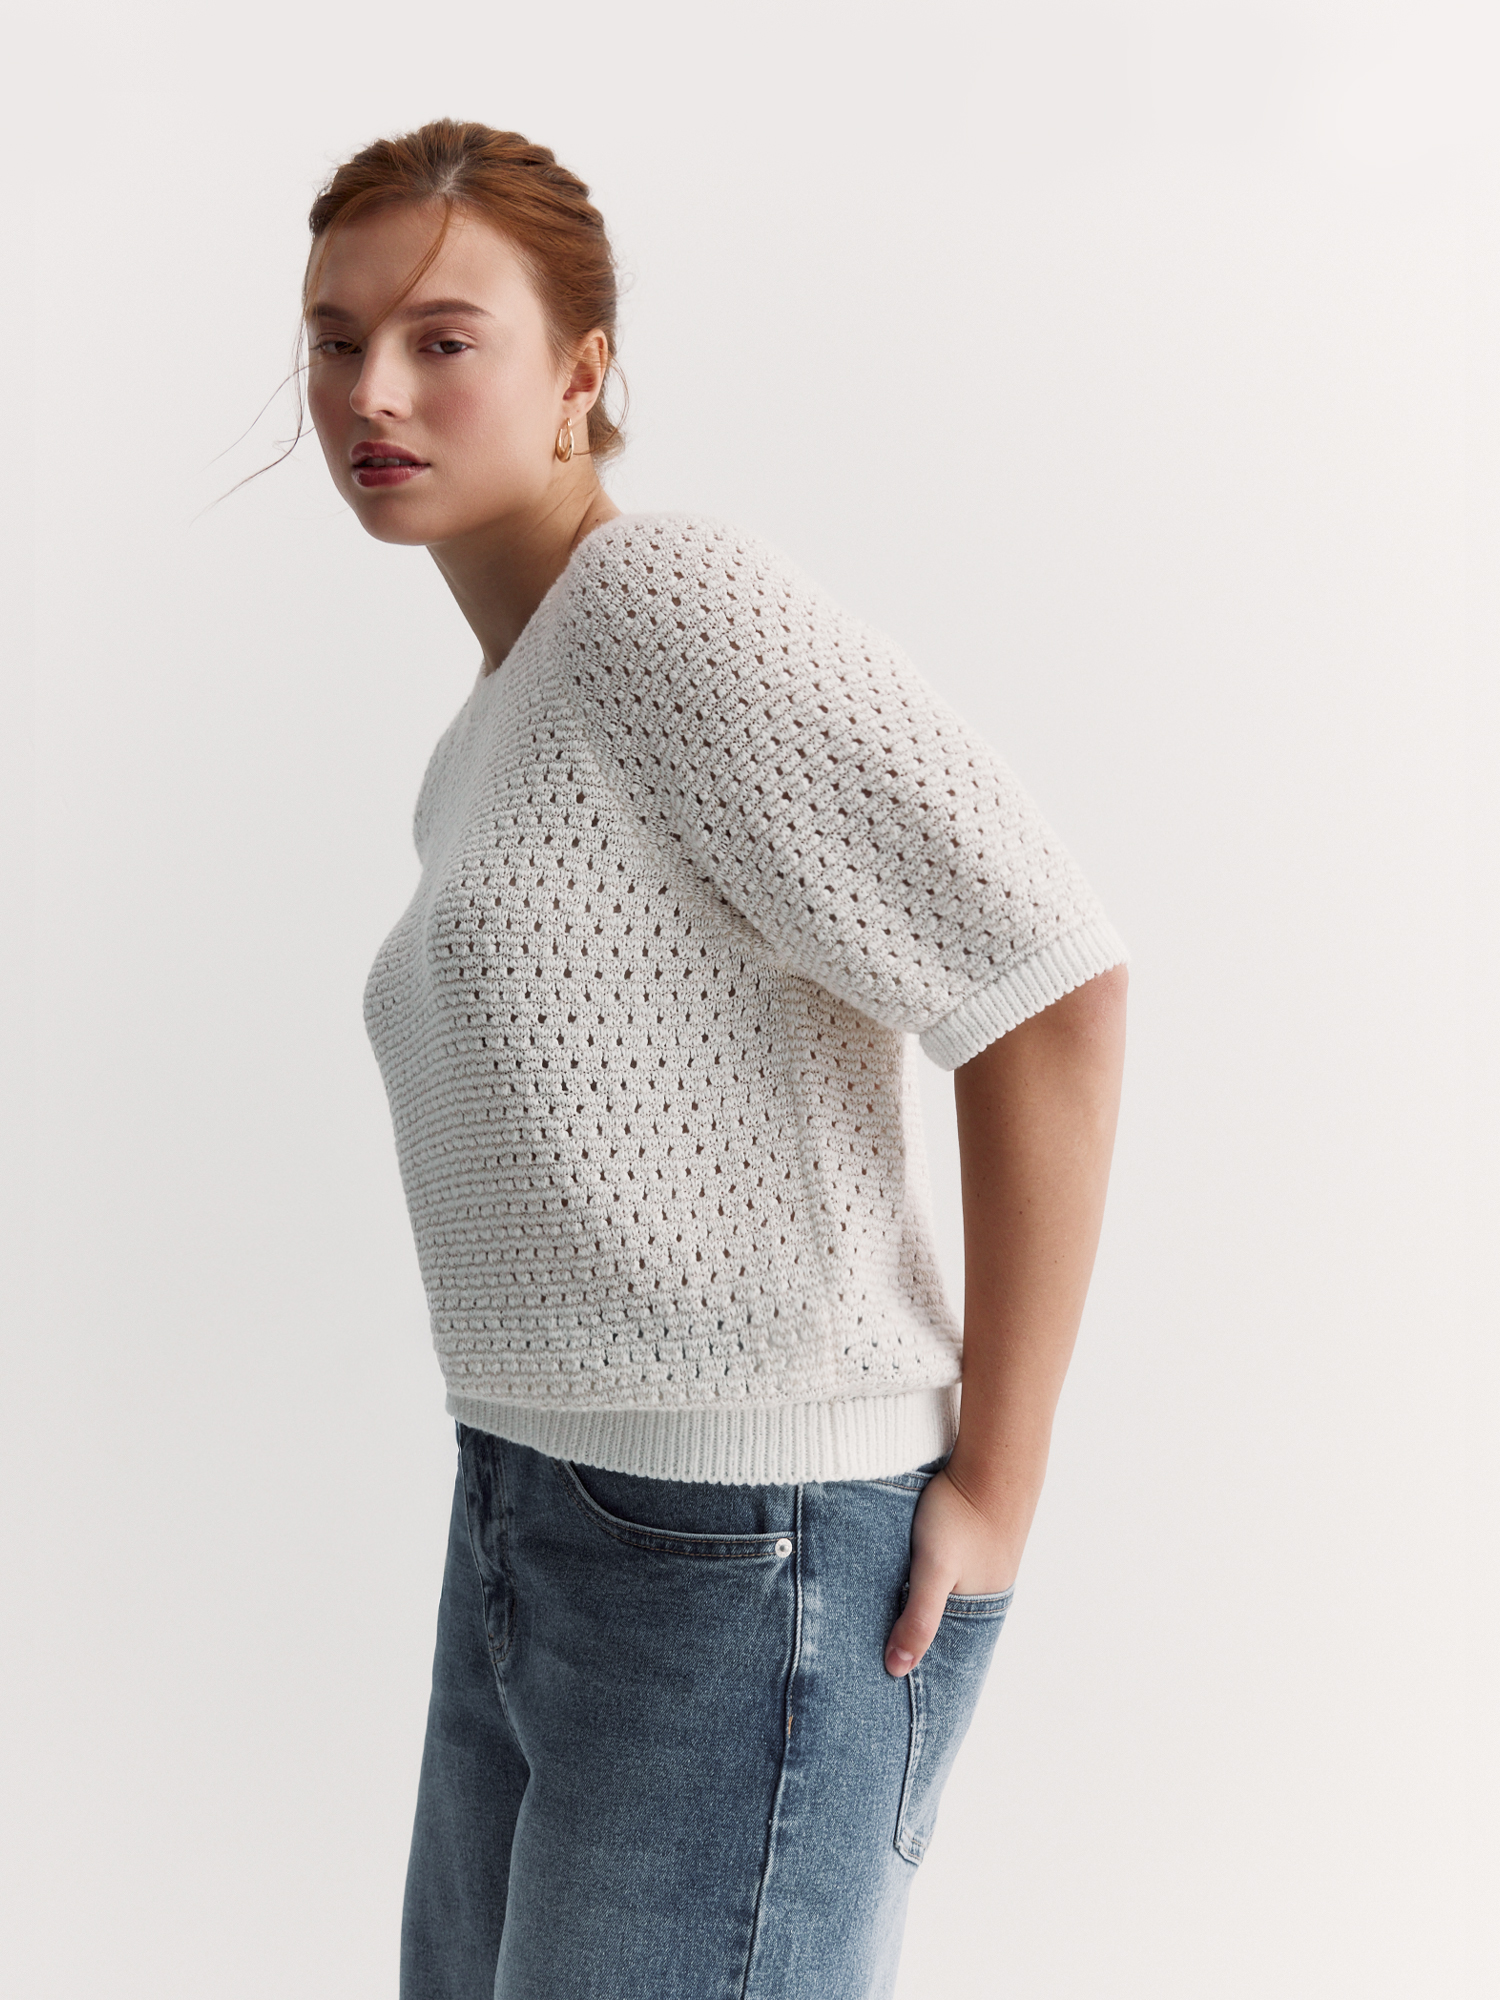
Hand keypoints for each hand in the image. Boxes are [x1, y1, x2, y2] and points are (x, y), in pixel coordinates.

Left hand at [883, 1466, 1024, 1677]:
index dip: (917, 1667)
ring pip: (936, 1600)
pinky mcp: (964, 1546)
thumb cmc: (960, 1516)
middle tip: (868, 1655)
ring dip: (911, 1606)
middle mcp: (980, 1596)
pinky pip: (937, 1576)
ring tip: (874, 1620)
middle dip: (910, 1640)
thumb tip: (896, 1669)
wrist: (990, 1462)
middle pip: (939, 1629)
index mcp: (978, 1612)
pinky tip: (894, 1580)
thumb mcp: (933, 1571)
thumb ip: (919, 1618)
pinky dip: (917, 1582)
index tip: (883, 1680)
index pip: (943, 1654)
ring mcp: (974, 1570)